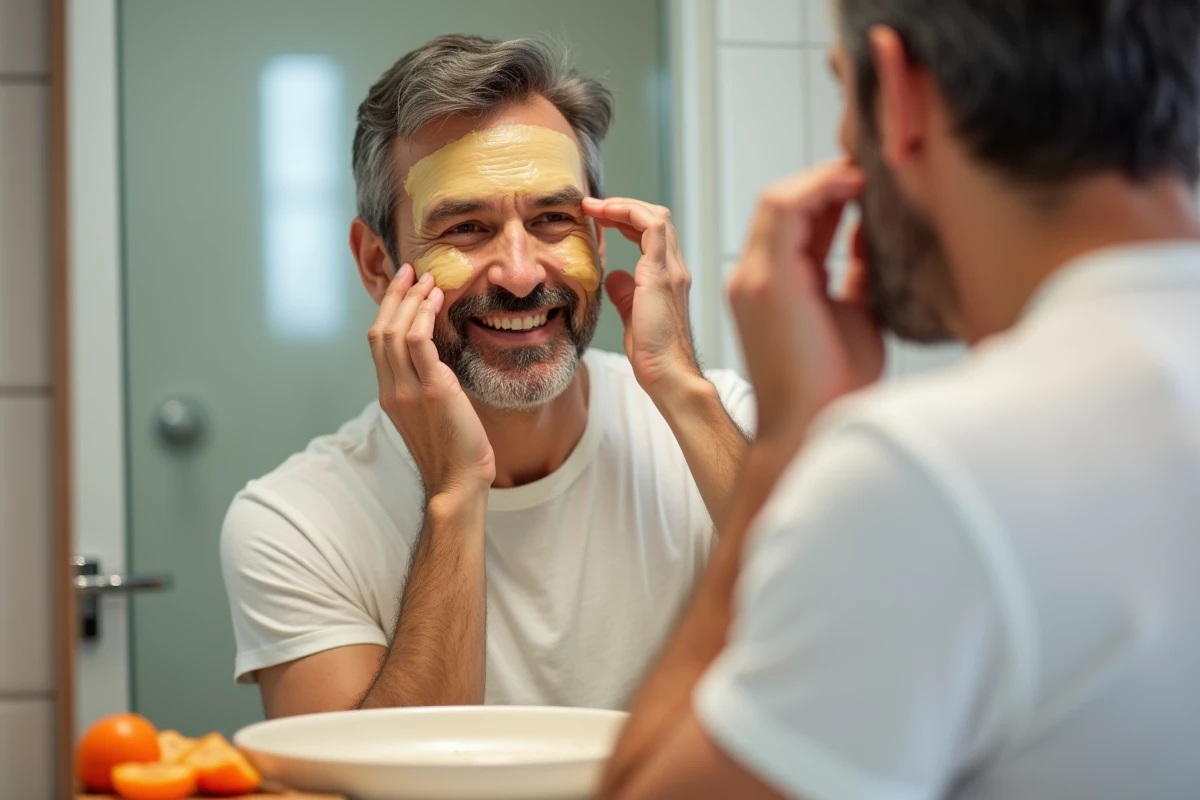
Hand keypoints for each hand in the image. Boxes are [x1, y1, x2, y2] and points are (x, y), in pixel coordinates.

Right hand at [368, 266, 494, 498]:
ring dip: (412, 300)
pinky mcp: (432, 390)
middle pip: (380, 330)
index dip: (388, 310)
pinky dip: (425, 316)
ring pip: (396, 331)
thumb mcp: (432, 415)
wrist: (458, 482)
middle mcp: (393, 390)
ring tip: (428, 281)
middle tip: (411, 271)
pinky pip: (419, 343)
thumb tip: (439, 363)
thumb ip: (427, 388)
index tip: (403, 287)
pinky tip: (438, 301)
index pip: (377, 342)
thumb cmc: (454, 452)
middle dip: (395, 296)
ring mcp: (408, 391)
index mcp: (390, 395)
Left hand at [582, 197, 700, 400]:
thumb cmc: (653, 354)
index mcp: (668, 278)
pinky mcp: (662, 275)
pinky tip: (605, 216)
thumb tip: (614, 276)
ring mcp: (672, 270)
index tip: (599, 219)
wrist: (668, 373)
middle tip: (593, 207)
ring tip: (596, 207)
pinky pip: (651, 228)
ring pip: (656, 217)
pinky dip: (628, 214)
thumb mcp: (633, 316)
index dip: (627, 220)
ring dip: (624, 206)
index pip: (652, 234)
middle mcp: (675, 269)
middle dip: (624, 207)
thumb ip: (626, 294)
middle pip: (657, 219)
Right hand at [727, 159, 884, 442]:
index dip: (829, 194)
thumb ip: (856, 275)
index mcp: (772, 289)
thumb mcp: (855, 314)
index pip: (794, 222)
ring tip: (866, 171)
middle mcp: (753, 279)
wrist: (815, 429)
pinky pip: (783, 211)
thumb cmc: (834, 388)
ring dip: (823, 178)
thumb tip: (872, 236)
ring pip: (778, 200)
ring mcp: (754, 279)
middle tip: (873, 166)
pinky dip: (818, 188)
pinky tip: (855, 184)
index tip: (871, 182)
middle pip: (782, 205)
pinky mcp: (767, 282)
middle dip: (827, 180)